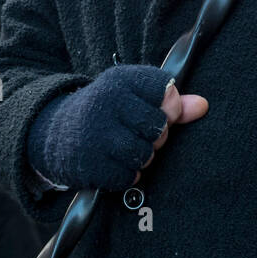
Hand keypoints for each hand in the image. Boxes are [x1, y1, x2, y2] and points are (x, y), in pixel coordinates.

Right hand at [29, 64, 207, 191]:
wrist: (53, 134)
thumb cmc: (104, 113)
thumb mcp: (132, 98)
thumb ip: (171, 102)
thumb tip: (203, 106)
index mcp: (118, 80)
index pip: (166, 92)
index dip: (170, 108)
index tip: (158, 111)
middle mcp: (104, 103)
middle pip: (158, 127)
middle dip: (156, 136)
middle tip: (138, 134)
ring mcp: (94, 134)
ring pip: (144, 154)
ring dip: (141, 158)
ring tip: (125, 149)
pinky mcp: (88, 163)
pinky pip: (127, 177)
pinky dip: (126, 175)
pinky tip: (114, 163)